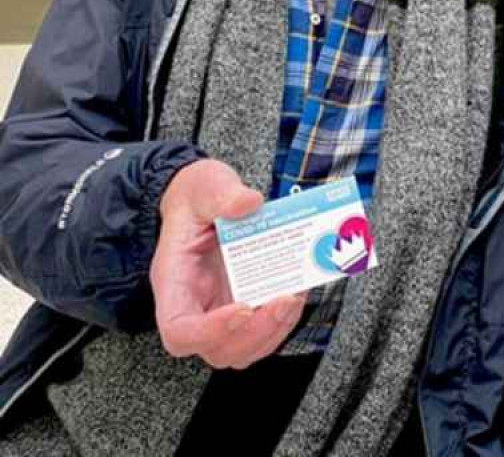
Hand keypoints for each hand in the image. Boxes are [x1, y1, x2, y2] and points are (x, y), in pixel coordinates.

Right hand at [151, 159, 305, 369]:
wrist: (202, 198)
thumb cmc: (196, 197)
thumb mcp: (206, 185)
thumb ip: (223, 194)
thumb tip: (248, 202)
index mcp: (175, 280)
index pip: (179, 329)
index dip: (209, 332)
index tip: (243, 308)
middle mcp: (195, 303)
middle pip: (216, 349)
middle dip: (256, 333)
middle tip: (284, 300)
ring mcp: (219, 308)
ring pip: (242, 349)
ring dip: (273, 331)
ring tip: (294, 297)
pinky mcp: (243, 304)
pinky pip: (261, 331)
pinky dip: (282, 320)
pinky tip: (297, 290)